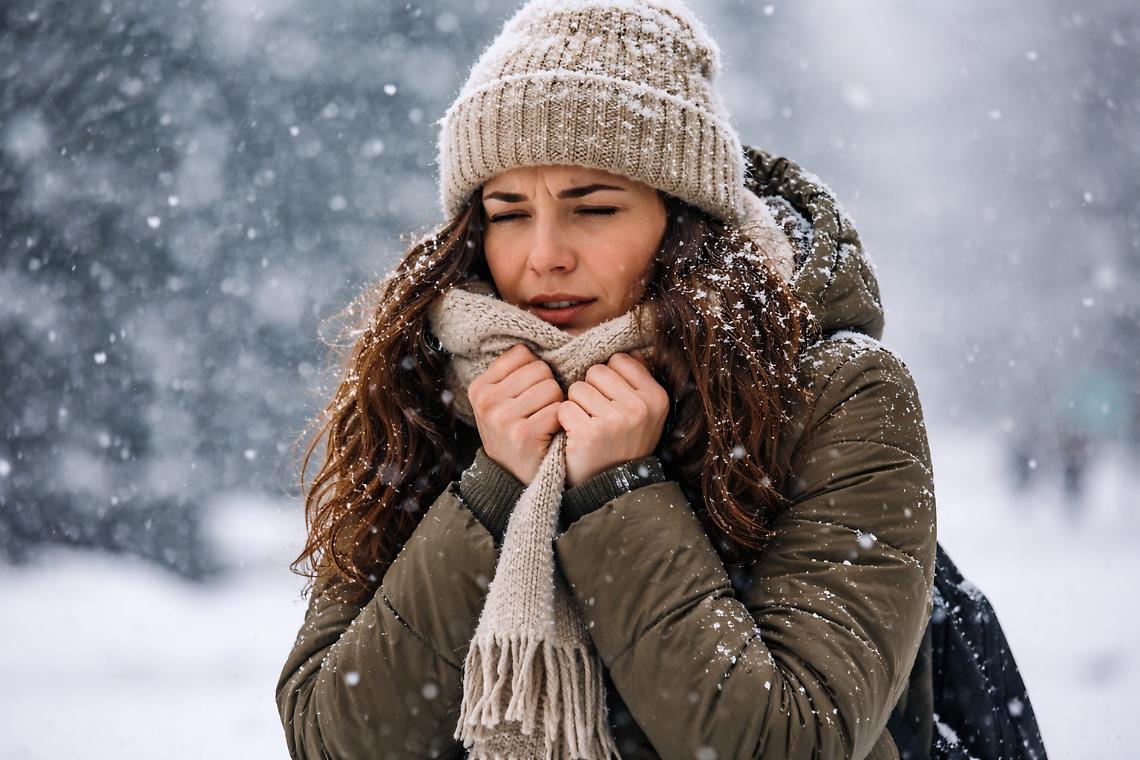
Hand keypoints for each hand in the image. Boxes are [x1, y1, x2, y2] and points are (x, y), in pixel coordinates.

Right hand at [468, 343, 564, 484]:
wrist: (513, 481)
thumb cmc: (514, 434)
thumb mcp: (500, 403)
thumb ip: (513, 374)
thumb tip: (542, 341)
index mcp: (479, 388)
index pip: (522, 354)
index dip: (535, 371)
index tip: (529, 393)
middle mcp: (487, 402)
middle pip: (540, 368)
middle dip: (549, 387)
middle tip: (540, 410)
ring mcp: (503, 419)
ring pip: (552, 387)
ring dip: (557, 404)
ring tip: (544, 421)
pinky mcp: (524, 435)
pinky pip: (558, 409)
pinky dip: (561, 421)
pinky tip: (550, 433)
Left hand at [558, 352, 669, 487]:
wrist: (614, 489)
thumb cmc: (624, 444)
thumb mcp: (645, 413)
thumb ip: (637, 380)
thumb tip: (626, 349)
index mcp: (656, 397)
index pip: (620, 360)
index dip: (609, 379)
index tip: (612, 402)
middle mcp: (639, 407)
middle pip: (596, 371)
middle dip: (591, 390)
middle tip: (598, 416)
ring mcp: (615, 420)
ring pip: (577, 388)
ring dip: (577, 406)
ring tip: (589, 426)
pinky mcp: (590, 433)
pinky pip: (564, 407)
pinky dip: (564, 421)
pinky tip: (577, 437)